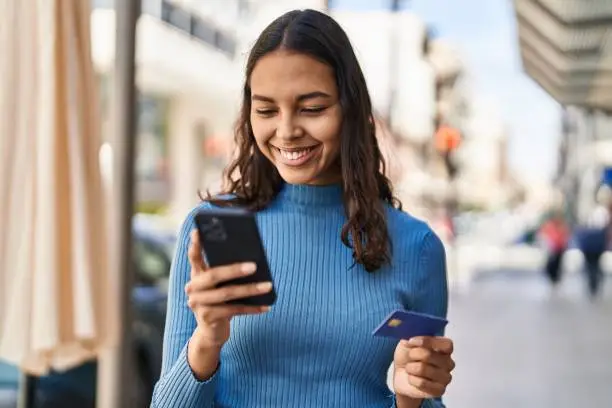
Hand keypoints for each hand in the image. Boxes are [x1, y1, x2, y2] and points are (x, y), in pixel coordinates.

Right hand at [184, 230, 272, 348]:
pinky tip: (266, 306)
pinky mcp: (208, 318)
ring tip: (268, 286)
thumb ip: (227, 273)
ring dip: (250, 290)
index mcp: (196, 275)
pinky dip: (252, 308)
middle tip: (254, 265)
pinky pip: (234, 310)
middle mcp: (193, 288)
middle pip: (214, 275)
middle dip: (235, 269)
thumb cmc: (221, 301)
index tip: (199, 230)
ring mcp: (198, 304)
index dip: (196, 244)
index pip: (194, 257)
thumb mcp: (221, 286)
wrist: (212, 332)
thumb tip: (252, 262)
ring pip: (227, 293)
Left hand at [393, 336, 454, 400]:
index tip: (411, 341)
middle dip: (413, 354)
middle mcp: (448, 363)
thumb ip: (413, 335)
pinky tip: (411, 378)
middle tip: (409, 356)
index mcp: (444, 349)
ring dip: (410, 367)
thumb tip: (411, 332)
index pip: (446, 344)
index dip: (428, 341)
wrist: (401, 375)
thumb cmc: (408, 356)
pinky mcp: (439, 390)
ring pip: (424, 369)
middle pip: (429, 355)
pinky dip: (412, 380)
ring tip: (409, 368)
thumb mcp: (408, 341)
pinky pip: (422, 384)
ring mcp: (445, 378)